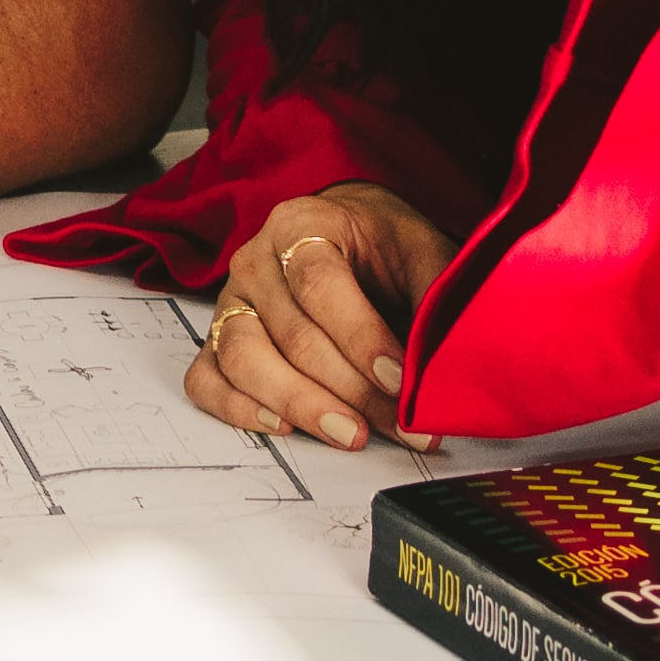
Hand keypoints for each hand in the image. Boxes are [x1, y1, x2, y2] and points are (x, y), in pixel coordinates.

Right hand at [183, 183, 453, 451]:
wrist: (349, 234)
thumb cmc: (385, 247)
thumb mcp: (423, 253)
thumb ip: (436, 299)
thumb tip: (453, 363)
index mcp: (302, 225)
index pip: (319, 283)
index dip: (361, 336)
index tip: (402, 379)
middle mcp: (255, 260)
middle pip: (291, 333)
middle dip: (351, 389)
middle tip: (402, 425)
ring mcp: (231, 302)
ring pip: (243, 358)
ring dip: (300, 404)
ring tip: (351, 435)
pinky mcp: (218, 339)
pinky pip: (206, 379)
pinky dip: (237, 409)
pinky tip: (284, 427)